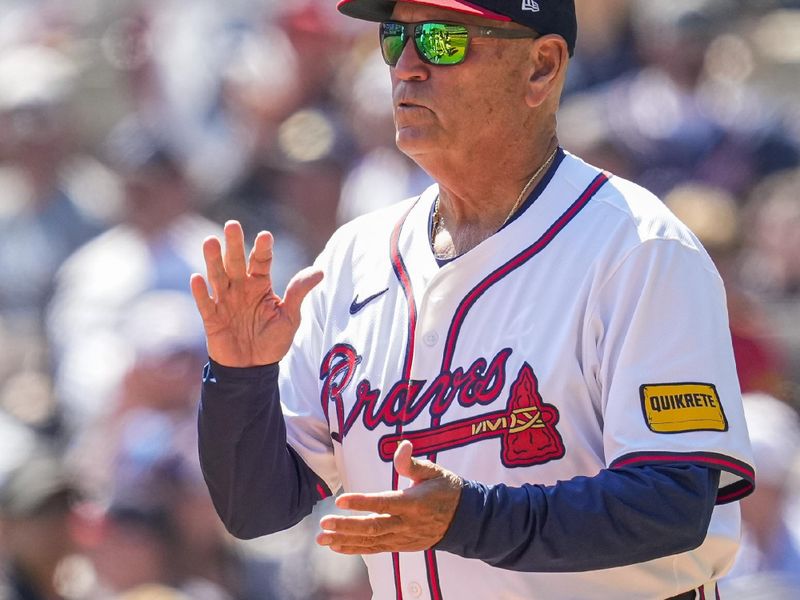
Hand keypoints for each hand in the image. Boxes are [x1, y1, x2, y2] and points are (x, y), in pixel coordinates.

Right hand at [190, 220, 322, 366]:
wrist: (253, 369)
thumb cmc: (272, 341)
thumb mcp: (290, 317)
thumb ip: (298, 292)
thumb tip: (320, 271)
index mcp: (259, 284)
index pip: (261, 261)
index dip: (263, 249)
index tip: (266, 236)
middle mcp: (240, 288)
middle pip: (236, 262)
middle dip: (234, 245)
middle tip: (232, 225)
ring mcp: (224, 302)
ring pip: (218, 277)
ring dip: (213, 260)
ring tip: (210, 241)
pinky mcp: (212, 319)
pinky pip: (205, 304)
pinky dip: (200, 292)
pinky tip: (197, 278)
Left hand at [316, 441, 462, 553]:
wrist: (464, 520)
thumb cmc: (445, 490)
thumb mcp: (433, 471)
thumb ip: (413, 462)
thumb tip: (402, 445)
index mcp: (414, 503)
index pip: (384, 503)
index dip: (362, 502)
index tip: (340, 500)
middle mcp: (407, 524)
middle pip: (373, 527)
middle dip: (346, 526)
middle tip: (324, 523)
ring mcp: (403, 538)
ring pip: (371, 542)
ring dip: (345, 540)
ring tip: (322, 538)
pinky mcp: (401, 546)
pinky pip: (375, 549)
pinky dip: (355, 549)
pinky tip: (337, 546)